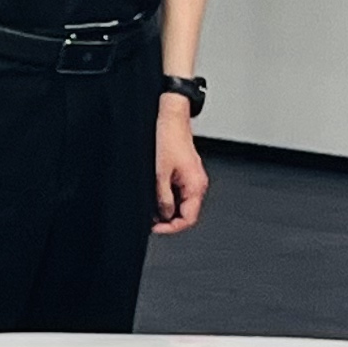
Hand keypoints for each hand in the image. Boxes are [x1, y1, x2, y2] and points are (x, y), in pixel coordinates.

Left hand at [154, 97, 208, 234]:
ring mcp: (191, 178)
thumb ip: (163, 198)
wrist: (170, 117)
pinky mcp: (184, 171)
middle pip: (185, 212)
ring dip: (165, 207)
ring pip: (180, 202)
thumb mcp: (160, 173)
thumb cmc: (168, 138)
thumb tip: (163, 215)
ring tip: (150, 205)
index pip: (188, 218)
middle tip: (150, 219)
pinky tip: (155, 193)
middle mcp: (197, 183)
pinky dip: (166, 196)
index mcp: (196, 185)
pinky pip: (177, 191)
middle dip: (167, 218)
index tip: (155, 228)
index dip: (171, 228)